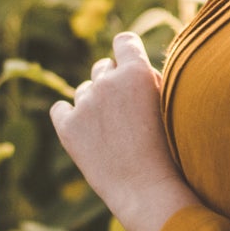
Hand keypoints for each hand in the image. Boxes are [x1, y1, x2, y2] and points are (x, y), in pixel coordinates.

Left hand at [49, 31, 198, 230]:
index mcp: (136, 71)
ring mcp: (85, 103)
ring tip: (111, 131)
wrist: (146, 189)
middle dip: (112, 82)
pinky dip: (69, 117)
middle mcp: (107, 81)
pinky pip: (60, 109)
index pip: (124, 42)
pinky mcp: (67, 126)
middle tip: (126, 111)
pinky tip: (84, 132)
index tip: (129, 66)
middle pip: (103, 67)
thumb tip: (135, 70)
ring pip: (84, 90)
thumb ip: (150, 81)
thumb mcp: (169, 105)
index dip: (127, 53)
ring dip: (94, 102)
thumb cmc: (168, 151)